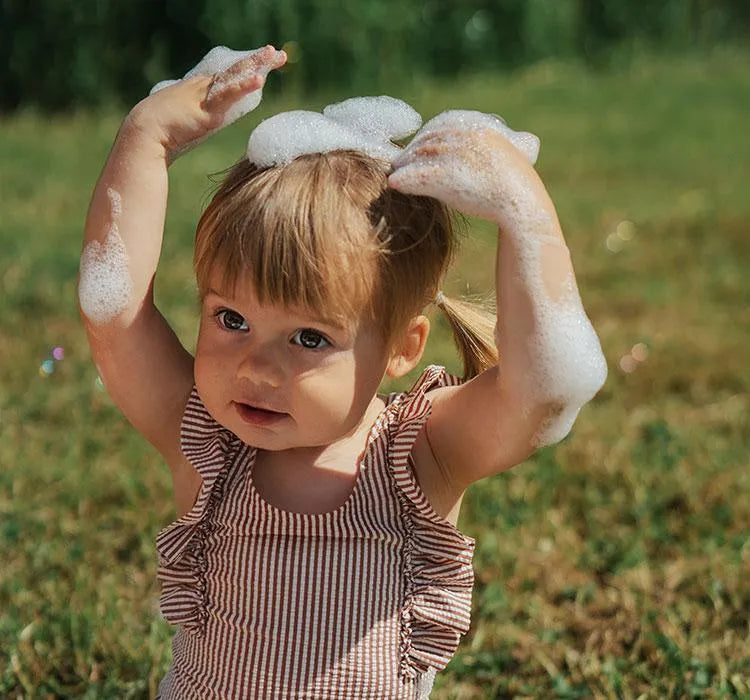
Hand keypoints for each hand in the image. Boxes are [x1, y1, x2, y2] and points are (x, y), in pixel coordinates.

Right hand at [128, 45, 286, 160]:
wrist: (146, 131)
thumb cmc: (164, 128)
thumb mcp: (189, 119)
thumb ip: (201, 117)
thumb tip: (208, 121)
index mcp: (203, 89)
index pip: (231, 75)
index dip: (249, 68)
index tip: (267, 61)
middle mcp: (206, 87)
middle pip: (237, 70)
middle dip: (259, 61)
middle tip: (279, 53)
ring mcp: (206, 96)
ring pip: (235, 77)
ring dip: (255, 65)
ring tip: (273, 54)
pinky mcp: (207, 110)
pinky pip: (228, 96)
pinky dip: (243, 88)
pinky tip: (258, 80)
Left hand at [388, 111, 543, 228]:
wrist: (523, 203)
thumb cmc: (517, 185)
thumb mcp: (508, 153)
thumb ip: (491, 145)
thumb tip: (515, 141)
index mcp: (478, 125)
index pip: (443, 123)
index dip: (427, 135)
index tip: (417, 146)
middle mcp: (465, 134)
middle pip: (428, 138)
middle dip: (412, 150)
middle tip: (399, 162)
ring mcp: (455, 153)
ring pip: (419, 155)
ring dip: (404, 164)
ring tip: (395, 174)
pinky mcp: (447, 175)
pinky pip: (417, 175)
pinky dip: (404, 179)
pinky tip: (394, 185)